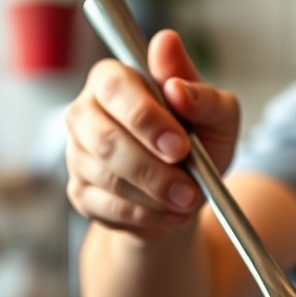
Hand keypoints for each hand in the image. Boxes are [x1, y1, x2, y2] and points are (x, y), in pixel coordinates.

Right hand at [65, 30, 240, 240]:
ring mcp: (77, 154)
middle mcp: (86, 113)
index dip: (146, 119)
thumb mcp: (218, 116)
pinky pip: (109, 209)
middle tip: (190, 187)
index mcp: (114, 79)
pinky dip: (148, 216)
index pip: (114, 87)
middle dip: (153, 169)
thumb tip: (178, 85)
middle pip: (105, 140)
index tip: (180, 146)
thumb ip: (204, 96)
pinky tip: (172, 212)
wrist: (190, 190)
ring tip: (189, 199)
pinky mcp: (81, 193)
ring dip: (156, 196)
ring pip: (108, 179)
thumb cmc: (199, 140)